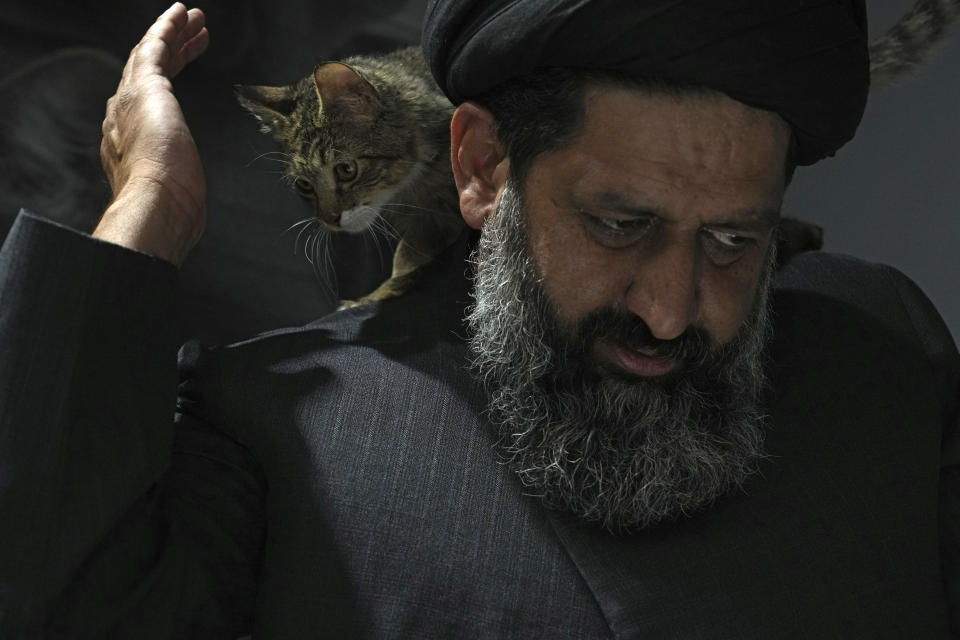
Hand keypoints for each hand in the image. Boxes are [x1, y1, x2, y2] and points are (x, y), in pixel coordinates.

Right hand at [95, 3, 208, 266]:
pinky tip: (182, 15)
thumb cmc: (167, 213)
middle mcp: (121, 120)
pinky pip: (155, 47)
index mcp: (126, 146)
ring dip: (172, 35)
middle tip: (191, 35)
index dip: (165, 85)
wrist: (155, 208)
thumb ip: (174, 192)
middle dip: (169, 53)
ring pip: (150, 57)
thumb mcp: (172, 199)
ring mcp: (130, 101)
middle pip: (145, 75)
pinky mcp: (145, 87)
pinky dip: (168, 29)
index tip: (180, 74)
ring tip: (193, 20)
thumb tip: (186, 210)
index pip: (144, 105)